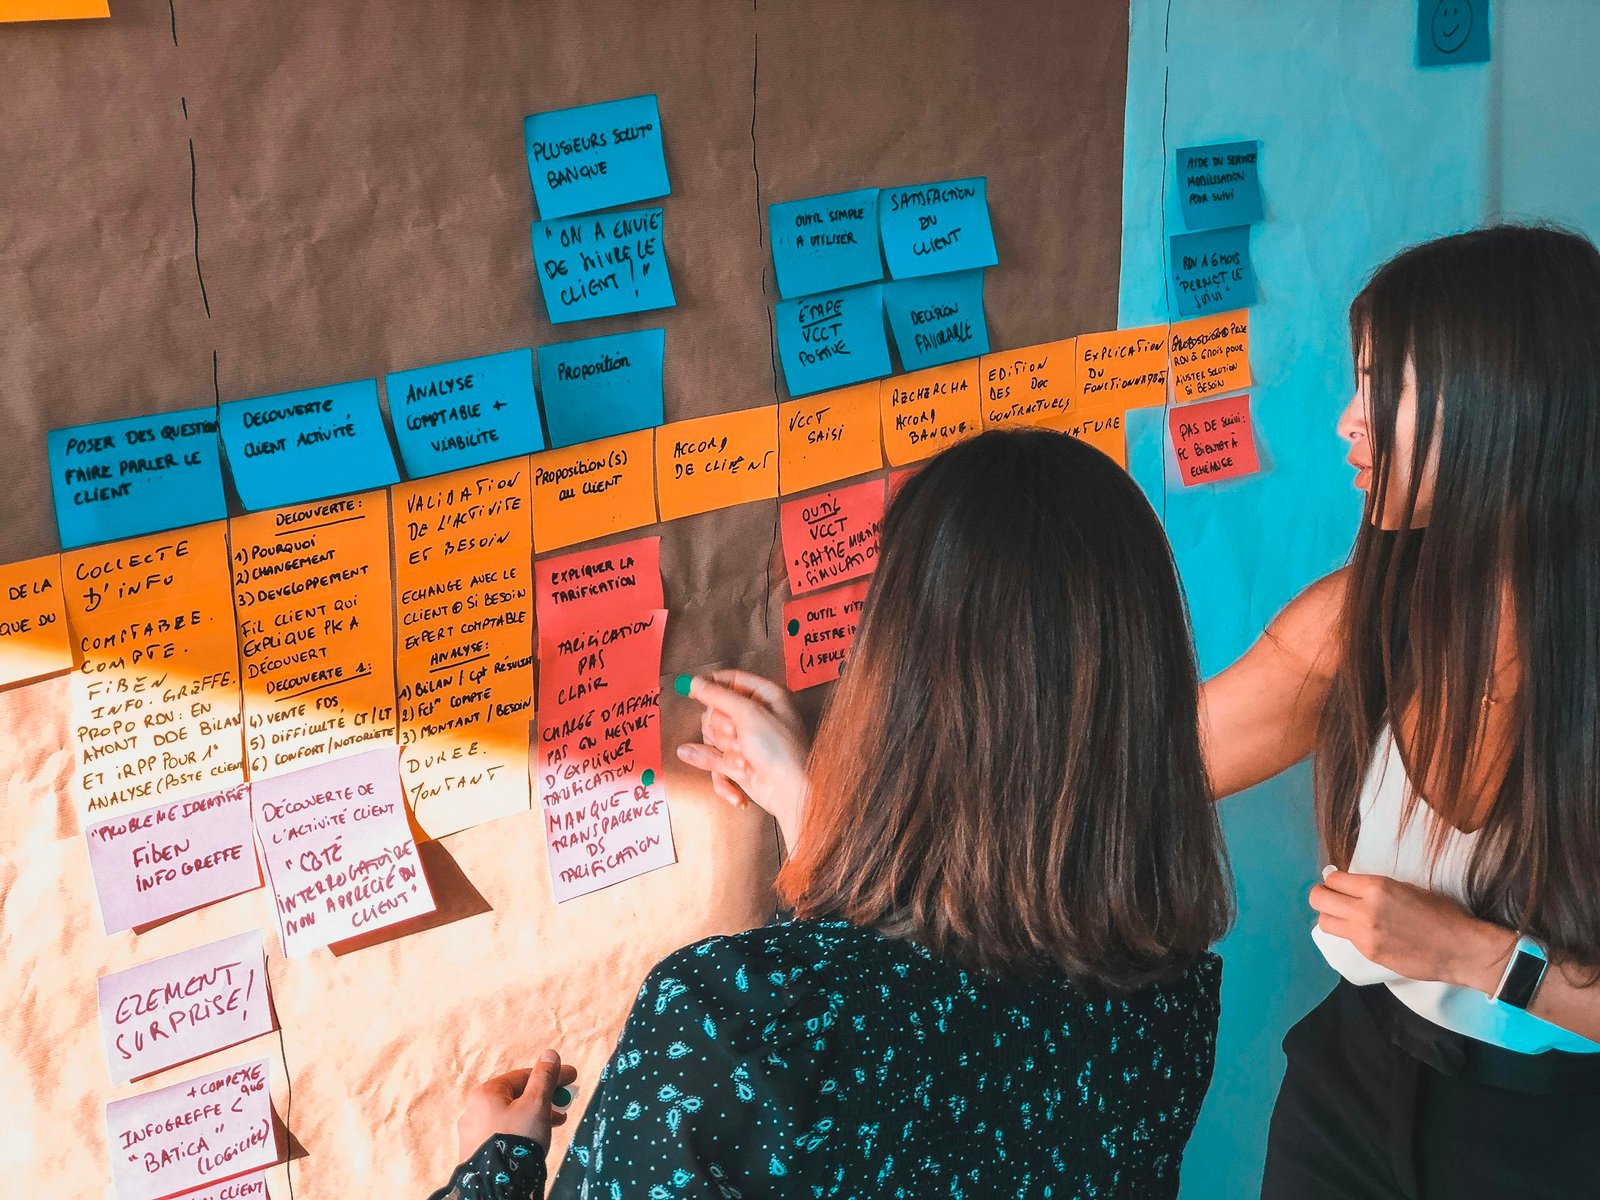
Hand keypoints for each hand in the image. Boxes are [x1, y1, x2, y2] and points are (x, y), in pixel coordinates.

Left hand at [455, 1050, 577, 1160]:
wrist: (497, 1185)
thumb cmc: (517, 1139)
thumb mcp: (537, 1104)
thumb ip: (544, 1077)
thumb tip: (549, 1054)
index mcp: (486, 1093)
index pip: (523, 1076)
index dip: (551, 1075)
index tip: (571, 1079)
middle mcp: (473, 1109)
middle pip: (516, 1096)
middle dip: (544, 1098)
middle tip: (565, 1104)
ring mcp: (472, 1132)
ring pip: (510, 1115)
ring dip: (535, 1115)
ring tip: (556, 1123)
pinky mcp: (475, 1151)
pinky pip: (502, 1132)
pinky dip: (521, 1130)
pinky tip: (535, 1138)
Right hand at [675, 670, 809, 850]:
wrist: (790, 792)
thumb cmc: (780, 750)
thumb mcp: (749, 714)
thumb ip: (719, 695)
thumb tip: (696, 683)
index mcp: (766, 696)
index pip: (731, 680)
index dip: (711, 685)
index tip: (692, 691)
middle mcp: (756, 716)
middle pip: (715, 711)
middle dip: (722, 730)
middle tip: (737, 737)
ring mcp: (746, 741)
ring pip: (712, 739)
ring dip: (725, 753)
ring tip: (745, 761)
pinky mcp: (739, 764)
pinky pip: (716, 765)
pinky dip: (724, 777)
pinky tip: (737, 782)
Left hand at [1311, 870, 1514, 990]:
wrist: (1461, 949)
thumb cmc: (1442, 913)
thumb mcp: (1406, 888)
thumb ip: (1374, 888)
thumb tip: (1348, 885)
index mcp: (1376, 888)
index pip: (1333, 879)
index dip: (1333, 879)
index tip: (1339, 883)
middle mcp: (1365, 910)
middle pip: (1318, 900)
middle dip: (1322, 895)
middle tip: (1334, 897)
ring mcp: (1365, 935)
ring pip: (1325, 922)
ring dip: (1331, 916)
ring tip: (1346, 916)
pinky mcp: (1369, 954)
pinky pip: (1347, 939)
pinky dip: (1350, 933)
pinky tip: (1367, 932)